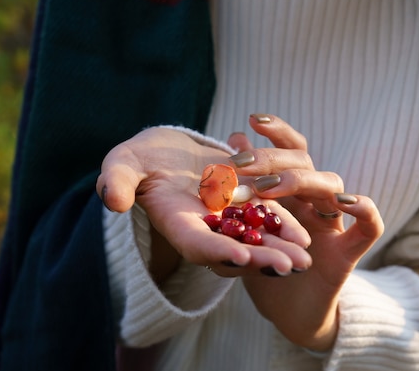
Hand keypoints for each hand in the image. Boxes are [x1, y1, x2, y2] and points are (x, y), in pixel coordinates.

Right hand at [96, 127, 311, 283]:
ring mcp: (227, 217)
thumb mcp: (122, 163)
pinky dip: (283, 223)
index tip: (238, 257)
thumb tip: (112, 200)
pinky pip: (266, 215)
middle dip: (261, 259)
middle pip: (234, 249)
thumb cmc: (138, 157)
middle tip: (289, 268)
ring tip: (304, 259)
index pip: (195, 243)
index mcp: (176, 223)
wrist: (163, 149)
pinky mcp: (244, 201)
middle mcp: (205, 227)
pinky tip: (305, 233)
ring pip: (256, 237)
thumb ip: (116, 180)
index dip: (216, 251)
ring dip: (280, 248)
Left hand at [228, 115, 383, 350]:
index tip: (252, 120)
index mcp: (292, 193)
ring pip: (332, 187)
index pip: (291, 152)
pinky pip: (369, 227)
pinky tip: (347, 203)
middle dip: (272, 160)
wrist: (287, 313)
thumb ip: (243, 186)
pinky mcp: (348, 254)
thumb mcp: (247, 226)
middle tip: (241, 165)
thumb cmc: (267, 265)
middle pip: (304, 165)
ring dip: (302, 182)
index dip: (277, 133)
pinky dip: (365, 210)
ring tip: (270, 189)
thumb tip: (233, 140)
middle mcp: (314, 202)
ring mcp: (333, 226)